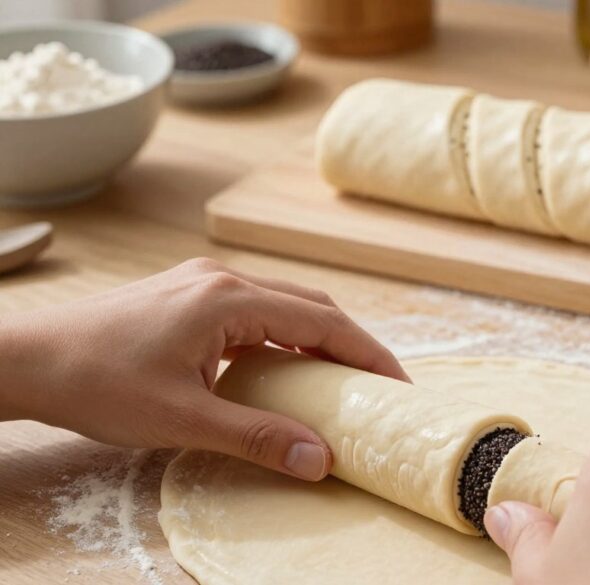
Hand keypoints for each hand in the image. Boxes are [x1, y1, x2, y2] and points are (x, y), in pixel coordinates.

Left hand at [0, 258, 406, 480]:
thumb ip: (257, 436)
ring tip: (342, 381)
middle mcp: (223, 280)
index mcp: (229, 299)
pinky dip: (284, 337)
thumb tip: (319, 460)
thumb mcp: (182, 419)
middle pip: (311, 306)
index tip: (398, 385)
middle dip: (351, 345)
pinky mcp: (188, 295)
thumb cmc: (95, 383)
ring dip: (318, 340)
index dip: (367, 353)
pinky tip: (285, 368)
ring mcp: (203, 283)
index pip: (323, 321)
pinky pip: (256, 311)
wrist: (27, 360)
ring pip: (284, 305)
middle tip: (378, 387)